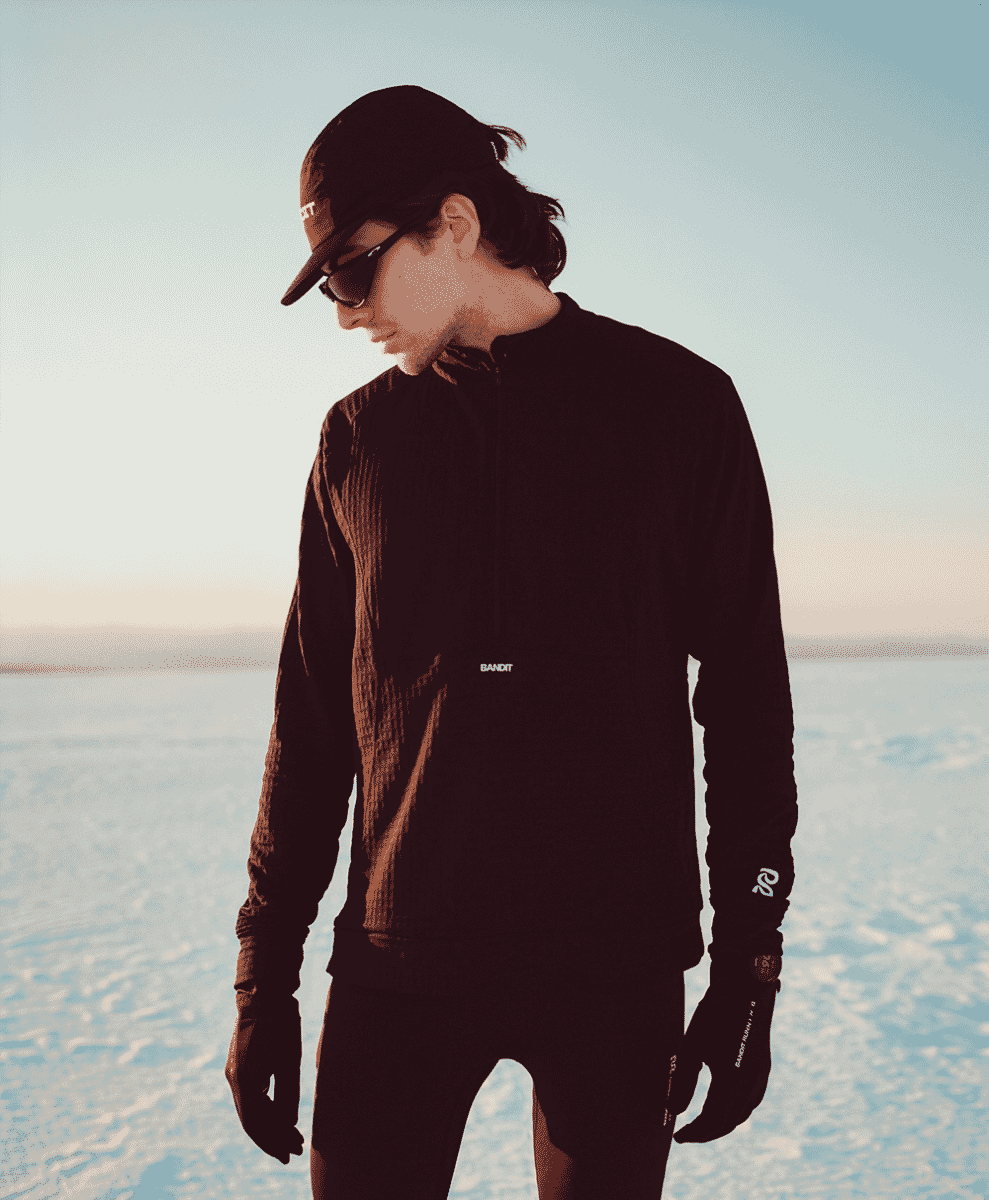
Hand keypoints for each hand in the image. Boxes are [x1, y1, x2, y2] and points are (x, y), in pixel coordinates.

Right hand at [225, 990, 304, 1163]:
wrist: (264, 991)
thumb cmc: (280, 1023)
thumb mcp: (290, 1060)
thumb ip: (288, 1094)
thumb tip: (288, 1123)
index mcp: (244, 1080)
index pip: (257, 1123)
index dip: (274, 1141)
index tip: (292, 1153)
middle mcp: (234, 1079)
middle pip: (253, 1120)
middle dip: (274, 1137)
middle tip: (296, 1151)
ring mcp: (235, 1071)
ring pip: (251, 1108)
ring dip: (271, 1124)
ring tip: (292, 1136)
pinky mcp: (240, 1064)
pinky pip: (251, 1095)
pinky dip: (266, 1108)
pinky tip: (281, 1115)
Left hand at [668, 954, 780, 1143]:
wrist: (745, 986)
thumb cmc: (714, 1014)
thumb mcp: (691, 1046)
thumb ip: (682, 1082)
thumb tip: (674, 1111)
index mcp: (731, 1081)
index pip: (711, 1121)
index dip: (694, 1132)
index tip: (677, 1136)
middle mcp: (751, 1084)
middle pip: (728, 1122)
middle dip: (706, 1133)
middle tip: (686, 1135)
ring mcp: (761, 1077)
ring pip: (742, 1114)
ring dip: (722, 1124)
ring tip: (702, 1125)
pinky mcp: (764, 1068)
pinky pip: (752, 1101)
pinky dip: (736, 1111)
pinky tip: (724, 1107)